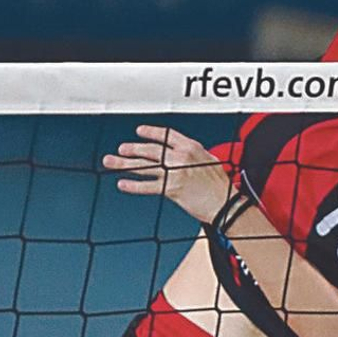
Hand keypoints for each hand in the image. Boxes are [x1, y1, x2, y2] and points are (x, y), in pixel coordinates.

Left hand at [104, 126, 233, 222]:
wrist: (225, 204)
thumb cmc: (221, 186)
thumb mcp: (210, 161)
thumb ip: (193, 156)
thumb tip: (179, 154)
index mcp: (191, 148)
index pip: (166, 135)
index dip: (151, 132)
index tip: (140, 131)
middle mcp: (180, 158)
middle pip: (151, 150)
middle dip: (132, 149)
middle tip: (121, 149)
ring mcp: (174, 173)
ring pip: (144, 166)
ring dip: (125, 164)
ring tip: (112, 162)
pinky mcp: (171, 189)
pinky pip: (147, 186)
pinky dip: (133, 185)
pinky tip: (123, 183)